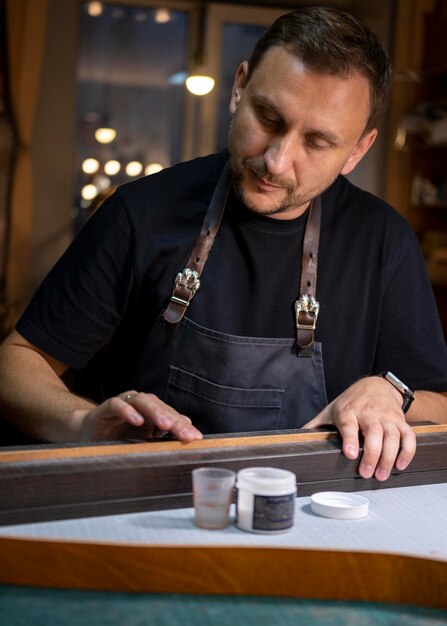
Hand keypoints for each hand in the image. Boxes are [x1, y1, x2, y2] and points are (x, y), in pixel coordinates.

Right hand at [80, 391, 202, 442]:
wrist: (89, 433)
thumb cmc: (119, 436)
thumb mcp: (143, 440)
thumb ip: (163, 436)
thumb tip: (189, 433)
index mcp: (152, 411)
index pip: (171, 415)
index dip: (183, 426)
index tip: (196, 438)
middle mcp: (140, 404)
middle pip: (160, 407)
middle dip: (174, 420)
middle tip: (185, 434)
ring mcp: (124, 403)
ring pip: (142, 401)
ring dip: (155, 412)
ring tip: (165, 424)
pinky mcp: (106, 407)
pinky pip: (118, 405)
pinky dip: (128, 411)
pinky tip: (137, 421)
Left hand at [303, 376, 415, 480]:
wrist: (376, 386)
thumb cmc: (350, 402)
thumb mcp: (330, 411)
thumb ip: (316, 426)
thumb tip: (296, 439)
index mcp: (348, 411)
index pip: (349, 424)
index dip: (350, 439)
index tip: (350, 454)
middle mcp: (368, 413)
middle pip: (374, 433)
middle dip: (372, 455)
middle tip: (366, 473)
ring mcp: (386, 417)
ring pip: (392, 436)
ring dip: (389, 457)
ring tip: (382, 475)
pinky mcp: (400, 420)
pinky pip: (408, 436)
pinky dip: (407, 451)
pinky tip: (400, 465)